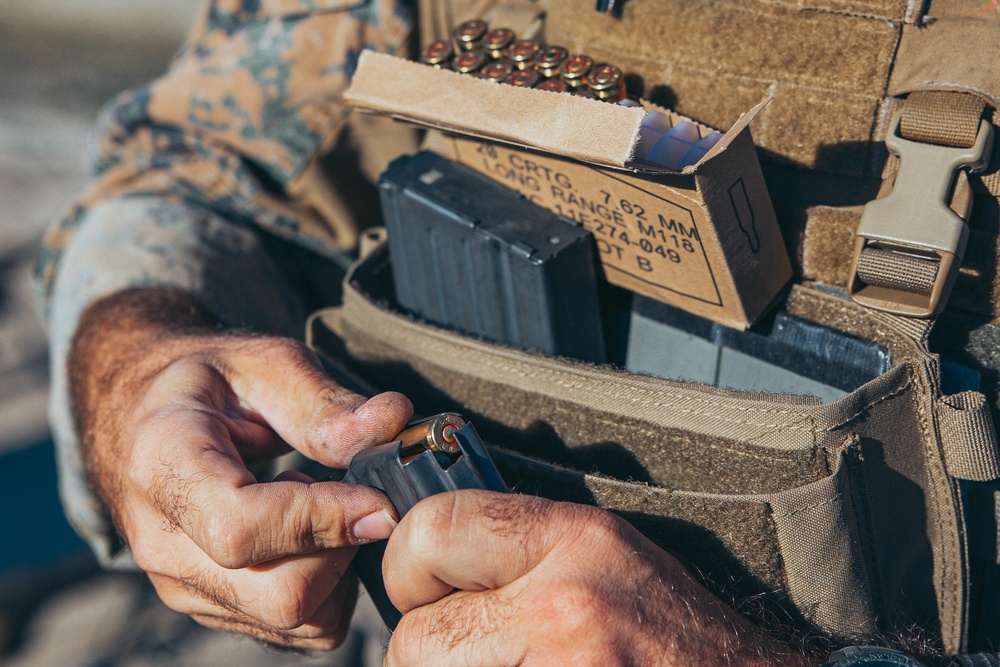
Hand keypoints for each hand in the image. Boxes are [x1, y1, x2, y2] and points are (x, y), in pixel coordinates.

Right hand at [71, 288, 412, 648]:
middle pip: (282, 595)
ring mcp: (182, 586)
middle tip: (343, 492)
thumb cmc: (207, 382)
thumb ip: (324, 401)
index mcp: (164, 465)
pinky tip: (308, 535)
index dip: (324, 521)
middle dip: (342, 549)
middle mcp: (163, 543)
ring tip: (318, 506)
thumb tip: (394, 422)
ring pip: (296, 620)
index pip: (243, 528)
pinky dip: (327, 589)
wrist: (141, 415)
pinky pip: (294, 629)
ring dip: (337, 569)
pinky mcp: (209, 609)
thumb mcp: (263, 364)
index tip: (382, 502)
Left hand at [382, 491, 813, 666]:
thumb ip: (521, 547)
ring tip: (511, 666)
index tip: (427, 584)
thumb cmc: (679, 638)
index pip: (432, 528)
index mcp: (579, 541)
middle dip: (429, 650)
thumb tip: (424, 548)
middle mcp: (565, 609)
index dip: (412, 563)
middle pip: (414, 639)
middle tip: (471, 649)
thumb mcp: (608, 557)